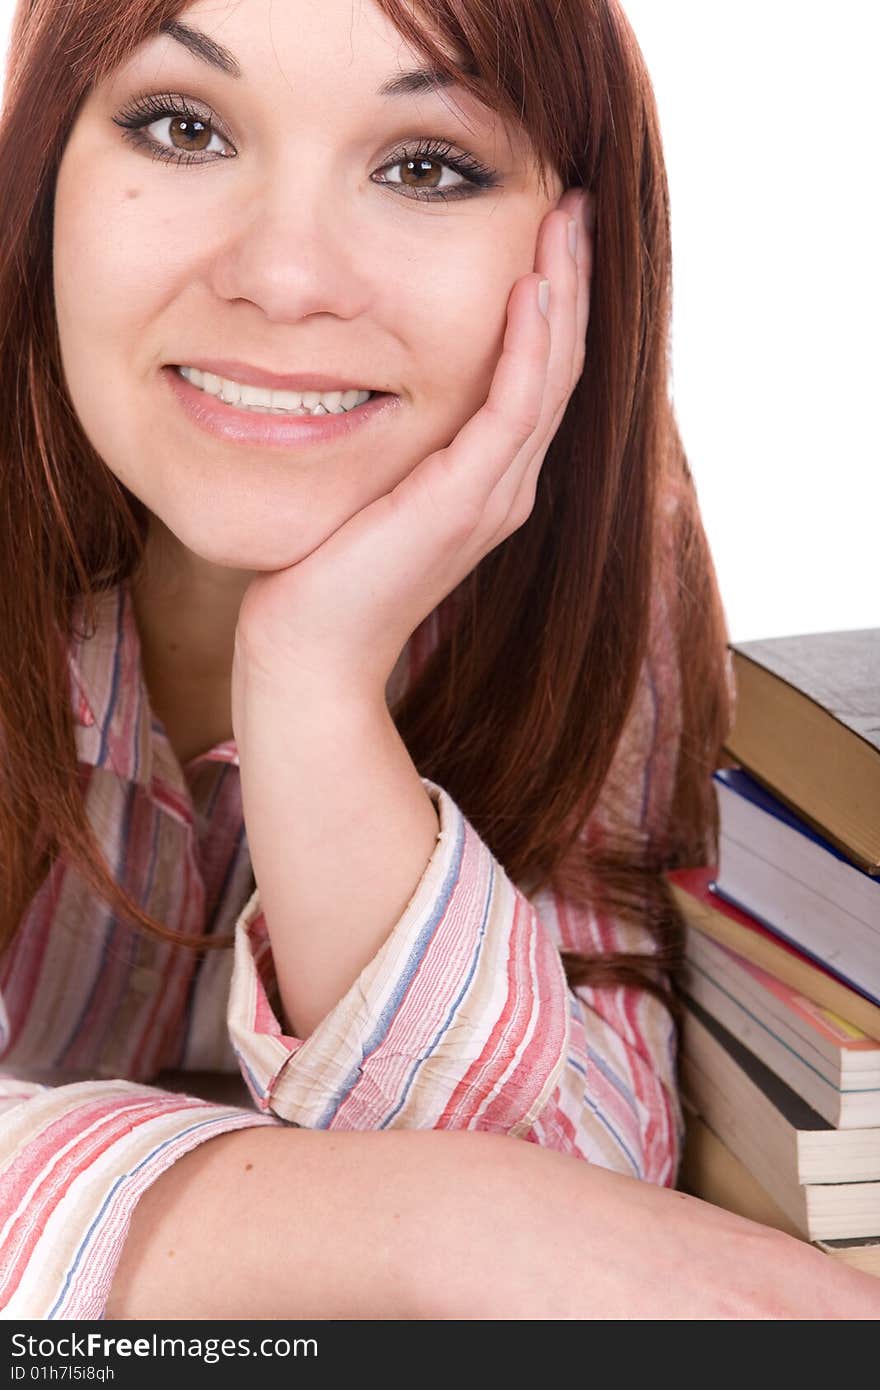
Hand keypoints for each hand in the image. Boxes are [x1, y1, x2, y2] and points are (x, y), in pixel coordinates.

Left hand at [234, 186, 593, 697]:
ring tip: (566, 222)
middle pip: (558, 366)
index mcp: (489, 481)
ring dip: (563, 295)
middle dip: (571, 281)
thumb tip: (374, 380)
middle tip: (576, 205)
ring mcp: (494, 496)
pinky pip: (512, 410)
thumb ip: (399, 444)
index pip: (536, 376)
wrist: (312, 651)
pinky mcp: (465, 502)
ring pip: (549, 378)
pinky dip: (528, 348)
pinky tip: (529, 290)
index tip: (551, 232)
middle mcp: (506, 486)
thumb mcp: (372, 491)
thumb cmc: (327, 574)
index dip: (554, 304)